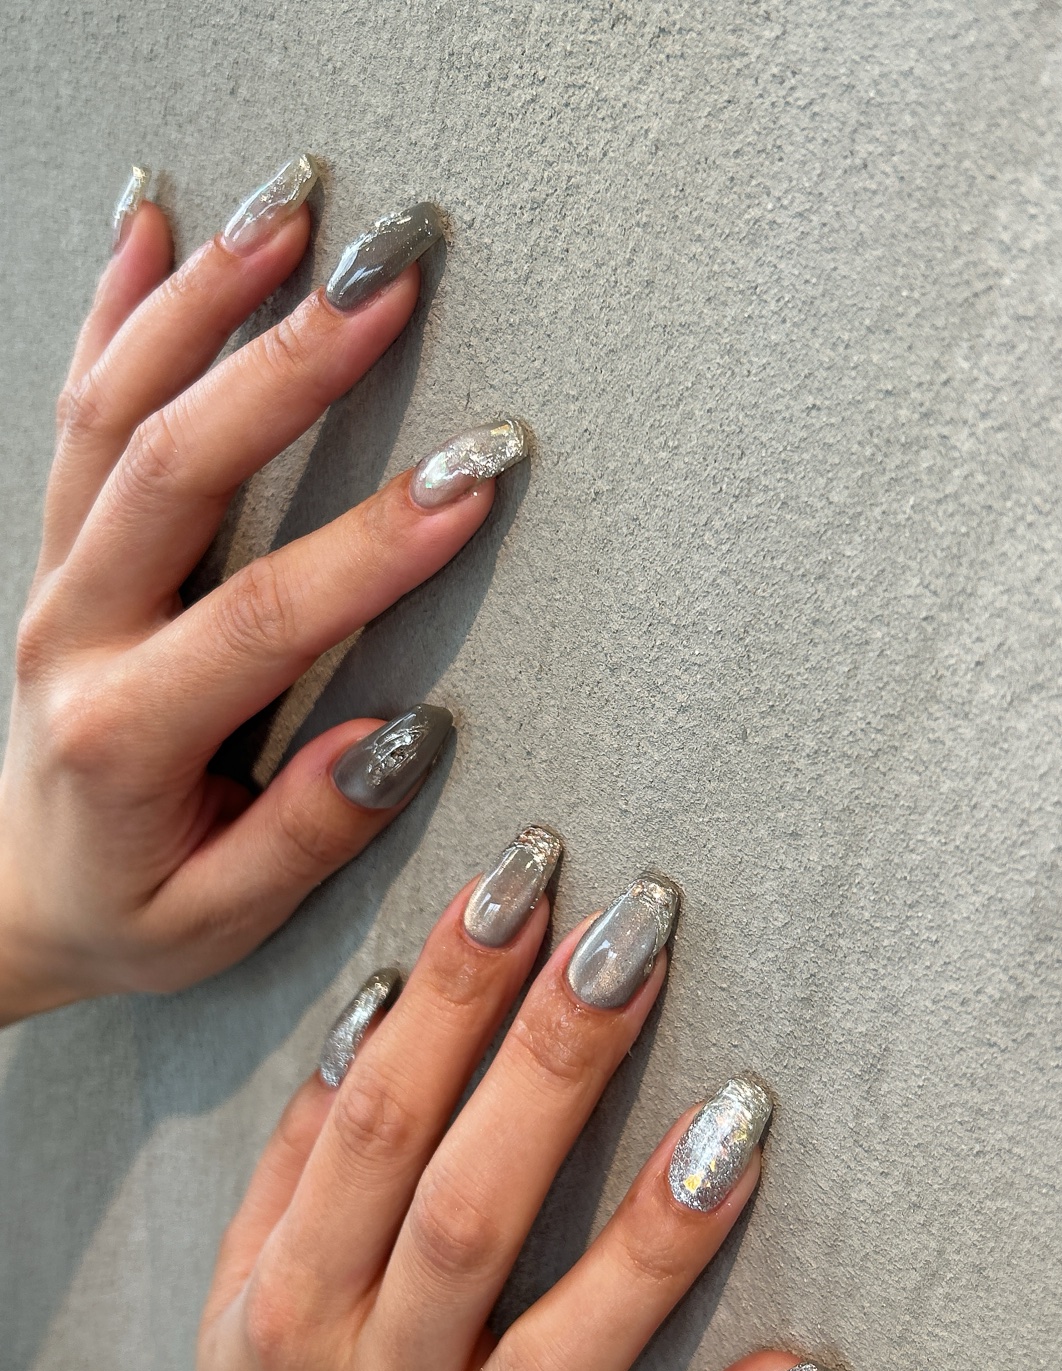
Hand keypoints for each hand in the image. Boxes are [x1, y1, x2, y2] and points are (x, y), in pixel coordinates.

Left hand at [0, 156, 527, 1023]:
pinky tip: (157, 224)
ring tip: (292, 211)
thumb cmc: (125, 906)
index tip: (469, 482)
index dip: (368, 550)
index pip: (260, 618)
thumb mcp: (214, 920)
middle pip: (175, 467)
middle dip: (289, 366)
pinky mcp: (63, 543)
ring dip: (204, 300)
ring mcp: (58, 574)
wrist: (13, 888)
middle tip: (387, 282)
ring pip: (115, 408)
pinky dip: (113, 307)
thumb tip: (394, 738)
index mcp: (123, 730)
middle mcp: (75, 630)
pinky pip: (77, 407)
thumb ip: (303, 837)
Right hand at [198, 827, 837, 1370]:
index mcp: (292, 1296)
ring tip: (739, 1113)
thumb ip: (299, 1161)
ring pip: (557, 1346)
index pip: (380, 1115)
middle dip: (550, 1057)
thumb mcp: (240, 1297)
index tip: (520, 882)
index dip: (451, 994)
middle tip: (635, 932)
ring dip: (651, 1235)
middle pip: (467, 1201)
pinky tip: (797, 1360)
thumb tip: (375, 1014)